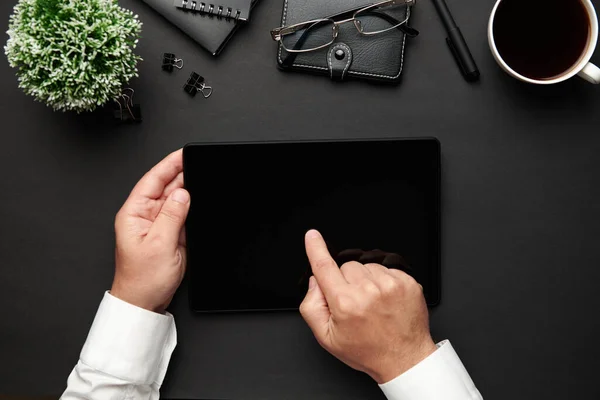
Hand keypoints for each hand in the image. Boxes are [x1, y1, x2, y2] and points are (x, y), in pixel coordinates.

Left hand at [111, 149, 189, 312]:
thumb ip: (172, 216)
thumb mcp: (160, 245)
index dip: (168, 165)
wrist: (145, 303)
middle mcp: (145, 216)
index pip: (152, 180)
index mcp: (134, 213)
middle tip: (200, 165)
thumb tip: (183, 193)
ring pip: (177, 200)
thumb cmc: (142, 280)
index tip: (183, 154)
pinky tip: (199, 204)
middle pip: (166, 187)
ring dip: (188, 193)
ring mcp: (158, 225)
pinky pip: (182, 215)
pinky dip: (192, 209)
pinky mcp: (170, 234)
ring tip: (203, 184)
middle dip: (182, 176)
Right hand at [300, 230, 436, 383]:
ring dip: (366, 280)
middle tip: (354, 303)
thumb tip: (315, 281)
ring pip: (366, 266)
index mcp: (345, 303)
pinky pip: (386, 269)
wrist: (405, 359)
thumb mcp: (327, 338)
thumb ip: (312, 306)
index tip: (312, 236)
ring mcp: (390, 284)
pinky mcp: (406, 282)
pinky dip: (383, 281)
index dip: (315, 248)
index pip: (324, 267)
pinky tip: (385, 300)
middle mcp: (368, 290)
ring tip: (372, 303)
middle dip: (345, 280)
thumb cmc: (367, 350)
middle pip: (346, 266)